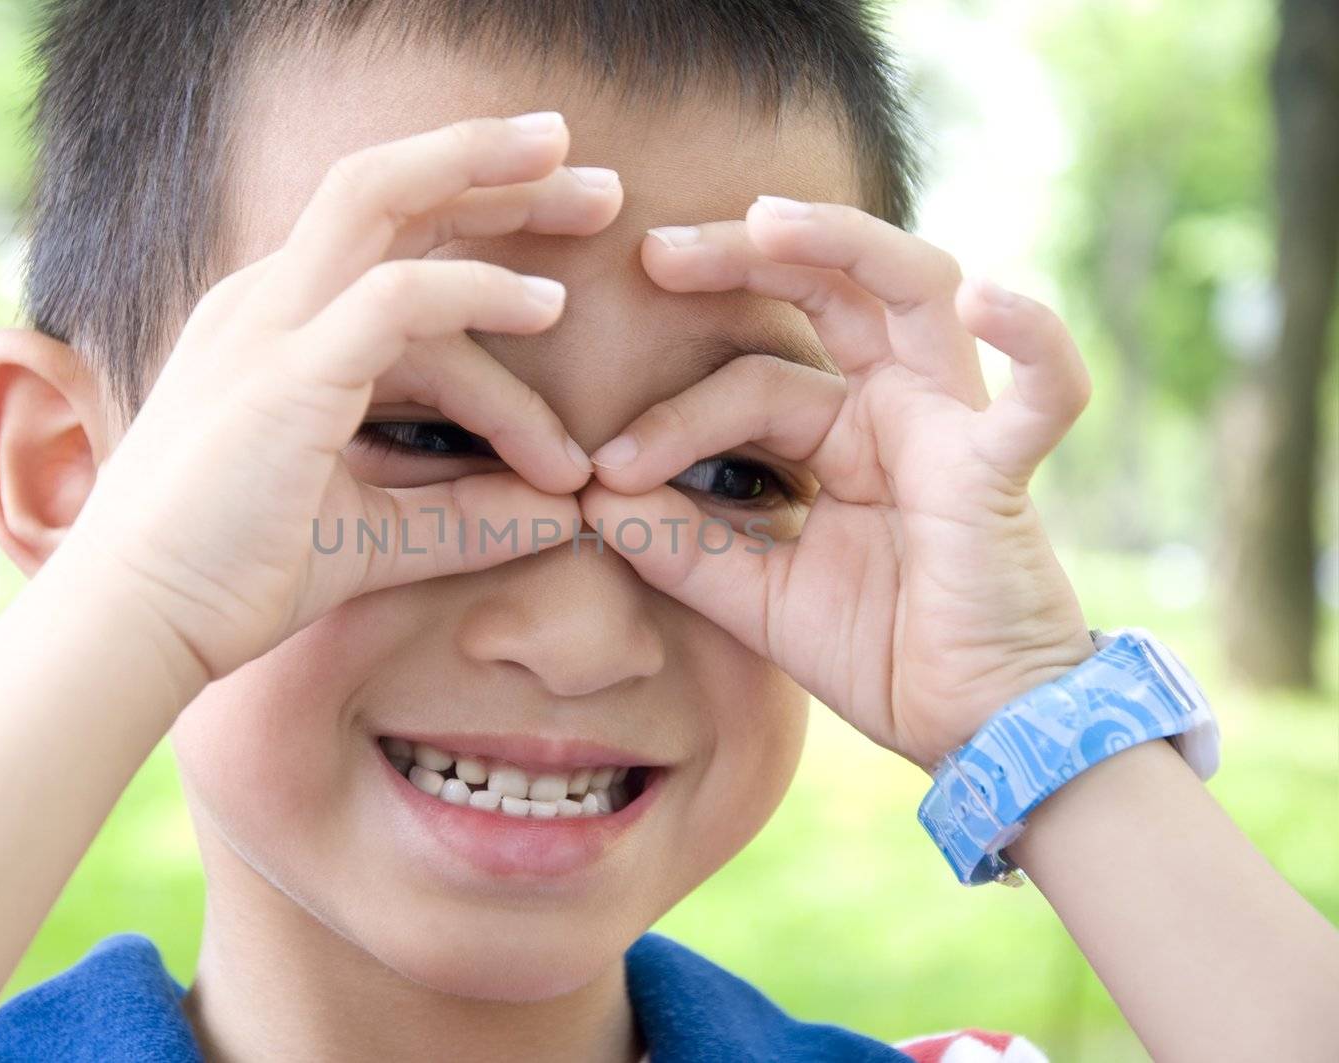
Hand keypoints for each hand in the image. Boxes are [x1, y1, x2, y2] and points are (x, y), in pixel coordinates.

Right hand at [67, 113, 620, 681]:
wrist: (135, 627)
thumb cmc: (232, 577)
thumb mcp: (371, 533)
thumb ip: (465, 517)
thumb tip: (567, 515)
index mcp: (273, 326)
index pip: (384, 241)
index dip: (477, 227)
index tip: (563, 255)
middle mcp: (265, 302)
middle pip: (386, 187)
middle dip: (492, 163)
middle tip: (599, 175)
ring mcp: (266, 327)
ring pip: (384, 201)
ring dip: (497, 189)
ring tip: (602, 205)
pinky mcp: (283, 375)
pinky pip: (395, 298)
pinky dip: (480, 293)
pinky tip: (549, 307)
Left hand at [582, 199, 1095, 768]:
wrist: (971, 726)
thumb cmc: (876, 650)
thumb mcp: (754, 595)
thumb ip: (678, 546)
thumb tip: (587, 497)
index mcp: (843, 433)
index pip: (753, 383)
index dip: (674, 416)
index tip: (603, 467)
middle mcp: (897, 408)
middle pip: (828, 289)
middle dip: (744, 257)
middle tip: (654, 252)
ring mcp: (953, 426)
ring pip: (916, 290)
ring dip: (845, 243)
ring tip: (763, 221)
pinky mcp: (1003, 469)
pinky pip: (1045, 394)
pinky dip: (1034, 342)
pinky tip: (988, 298)